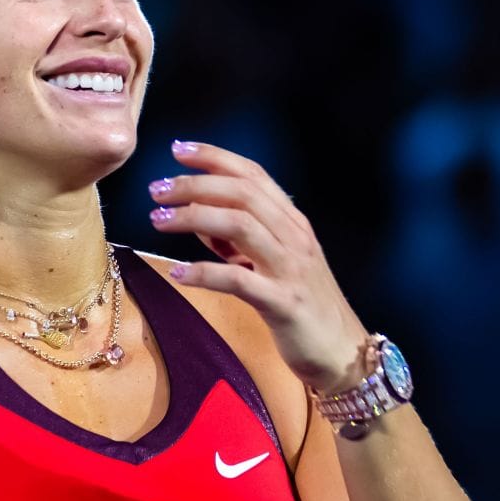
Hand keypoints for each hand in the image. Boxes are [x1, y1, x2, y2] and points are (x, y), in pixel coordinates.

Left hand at [147, 139, 369, 393]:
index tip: (178, 150)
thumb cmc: (303, 305)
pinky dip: (205, 273)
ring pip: (240, 226)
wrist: (342, 350)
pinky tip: (179, 273)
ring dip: (194, 218)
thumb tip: (196, 217)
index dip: (215, 158)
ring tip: (159, 220)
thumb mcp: (273, 262)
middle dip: (195, 186)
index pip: (253, 175)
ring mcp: (290, 268)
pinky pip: (239, 281)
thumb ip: (238, 238)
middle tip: (157, 189)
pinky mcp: (283, 303)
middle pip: (242, 194)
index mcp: (292, 222)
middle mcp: (293, 237)